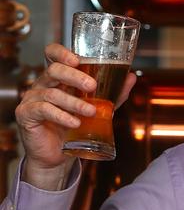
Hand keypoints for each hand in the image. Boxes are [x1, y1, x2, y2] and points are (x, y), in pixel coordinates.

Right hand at [15, 44, 136, 189]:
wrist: (59, 156)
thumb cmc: (76, 128)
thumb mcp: (98, 108)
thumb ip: (113, 93)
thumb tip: (131, 77)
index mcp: (58, 79)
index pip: (52, 55)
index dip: (61, 53)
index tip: (78, 60)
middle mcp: (43, 85)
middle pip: (54, 70)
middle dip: (74, 76)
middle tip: (92, 86)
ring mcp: (32, 99)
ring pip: (52, 93)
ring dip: (74, 102)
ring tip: (91, 112)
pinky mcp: (26, 115)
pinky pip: (43, 110)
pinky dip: (61, 116)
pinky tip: (75, 122)